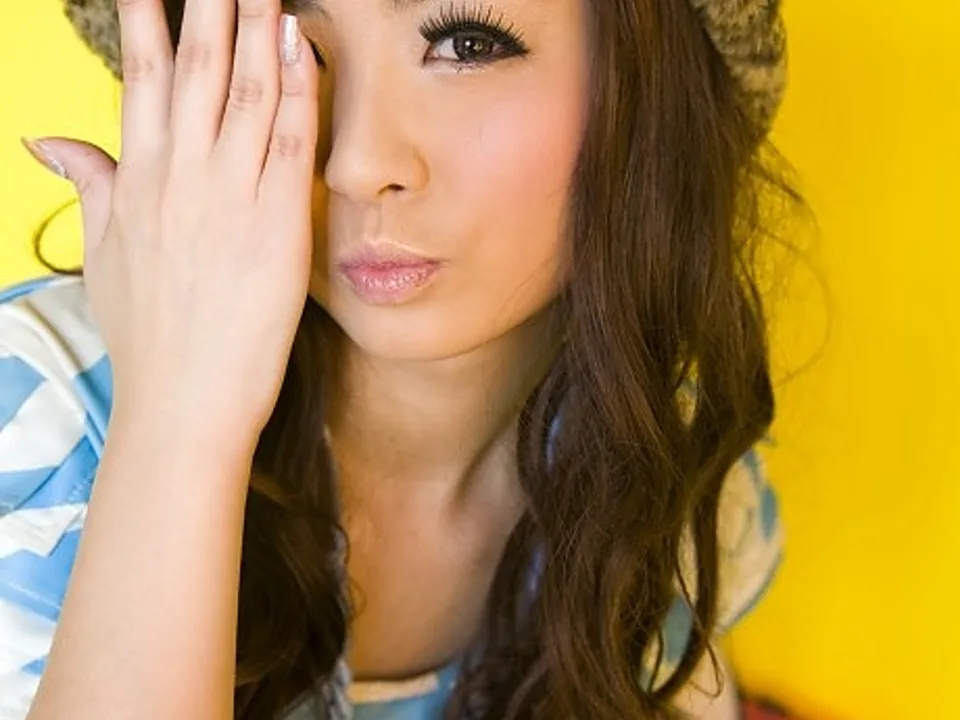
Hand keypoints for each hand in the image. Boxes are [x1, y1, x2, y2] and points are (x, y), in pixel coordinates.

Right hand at [23, 0, 318, 441]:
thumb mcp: (103, 255)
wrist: (184, 403)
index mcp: (137, 180)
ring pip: (243, 91)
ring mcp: (228, 197)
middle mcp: (179, 177)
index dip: (149, 17)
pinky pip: (288, 139)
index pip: (144, 77)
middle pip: (196, 67)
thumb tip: (48, 140)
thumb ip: (88, 185)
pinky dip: (294, 87)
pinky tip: (298, 42)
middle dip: (209, 4)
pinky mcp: (276, 224)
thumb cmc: (148, 335)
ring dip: (254, 26)